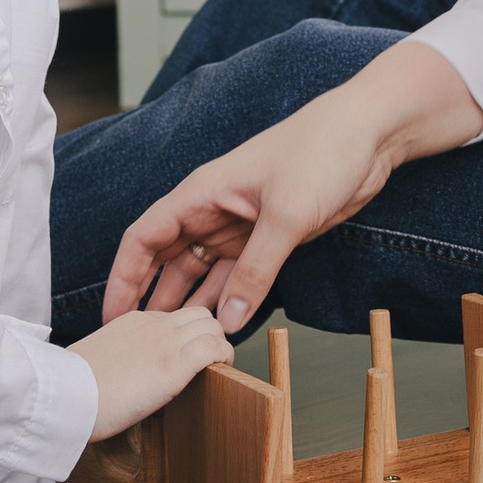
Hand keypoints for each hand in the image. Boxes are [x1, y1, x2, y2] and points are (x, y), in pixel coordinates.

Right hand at [74, 306, 236, 438]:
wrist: (62, 395)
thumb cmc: (71, 388)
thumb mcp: (98, 361)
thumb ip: (120, 358)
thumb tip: (128, 377)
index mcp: (132, 321)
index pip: (174, 316)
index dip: (187, 335)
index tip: (186, 355)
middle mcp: (152, 324)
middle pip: (199, 315)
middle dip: (209, 336)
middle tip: (207, 363)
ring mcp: (164, 341)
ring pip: (212, 326)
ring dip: (218, 347)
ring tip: (213, 371)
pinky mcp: (174, 364)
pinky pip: (215, 348)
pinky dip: (223, 359)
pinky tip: (218, 375)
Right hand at [101, 39, 482, 334]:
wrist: (369, 135)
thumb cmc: (321, 151)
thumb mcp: (287, 214)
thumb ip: (256, 270)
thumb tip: (225, 321)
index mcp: (201, 193)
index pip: (144, 238)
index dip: (124, 277)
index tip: (113, 317)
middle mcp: (212, 211)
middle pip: (166, 261)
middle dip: (151, 301)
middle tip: (139, 346)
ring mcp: (240, 227)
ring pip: (201, 273)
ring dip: (188, 305)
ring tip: (173, 348)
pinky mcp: (268, 239)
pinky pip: (237, 276)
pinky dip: (226, 301)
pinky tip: (218, 329)